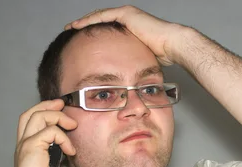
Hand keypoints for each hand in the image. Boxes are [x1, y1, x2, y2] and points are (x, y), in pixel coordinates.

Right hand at [9, 100, 76, 166]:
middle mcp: (24, 144)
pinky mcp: (32, 148)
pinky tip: (71, 151)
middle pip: (32, 112)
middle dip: (49, 105)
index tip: (61, 109)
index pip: (30, 121)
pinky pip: (51, 131)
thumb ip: (56, 159)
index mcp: (27, 149)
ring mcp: (26, 145)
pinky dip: (64, 138)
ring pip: (39, 115)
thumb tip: (67, 152)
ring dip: (59, 117)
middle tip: (64, 104)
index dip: (44, 110)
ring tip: (73, 126)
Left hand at [64, 6, 186, 65]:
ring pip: (98, 16)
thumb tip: (123, 78)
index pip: (106, 28)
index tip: (81, 41)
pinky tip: (77, 25)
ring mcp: (126, 14)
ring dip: (83, 22)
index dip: (92, 34)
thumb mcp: (139, 58)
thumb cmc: (161, 55)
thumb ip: (129, 62)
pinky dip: (89, 20)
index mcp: (129, 28)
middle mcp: (127, 18)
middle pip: (100, 20)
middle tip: (70, 32)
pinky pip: (102, 16)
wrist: (172, 45)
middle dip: (84, 26)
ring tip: (70, 28)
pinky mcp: (125, 14)